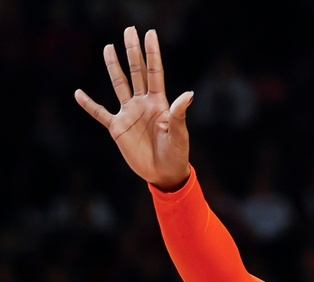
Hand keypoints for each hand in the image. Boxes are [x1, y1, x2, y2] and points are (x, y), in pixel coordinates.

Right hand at [74, 27, 192, 190]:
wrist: (164, 173)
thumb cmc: (176, 153)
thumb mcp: (179, 133)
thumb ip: (179, 113)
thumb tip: (189, 94)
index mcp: (159, 103)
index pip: (154, 72)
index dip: (152, 53)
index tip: (150, 34)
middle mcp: (143, 103)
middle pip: (136, 72)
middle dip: (132, 52)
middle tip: (129, 30)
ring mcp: (129, 114)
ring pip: (119, 85)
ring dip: (114, 67)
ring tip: (108, 48)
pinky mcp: (118, 128)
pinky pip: (100, 113)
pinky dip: (89, 105)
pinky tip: (78, 93)